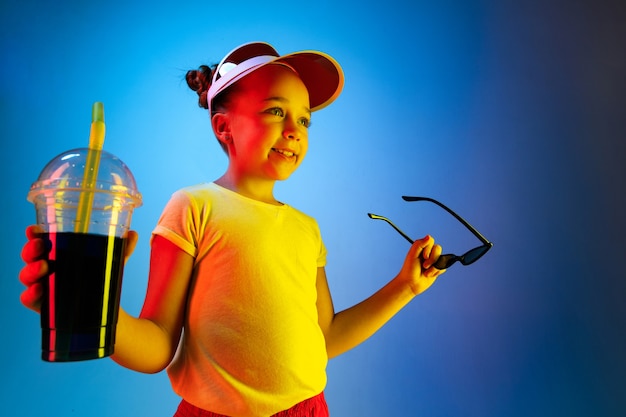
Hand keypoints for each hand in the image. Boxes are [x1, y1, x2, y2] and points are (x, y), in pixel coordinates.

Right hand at [18, 225, 138, 312]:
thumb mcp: (112, 262)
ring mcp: (44, 287)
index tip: (33, 230)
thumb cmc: (99, 279)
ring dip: (30, 270)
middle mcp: (46, 268)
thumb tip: (133, 234)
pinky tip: (37, 290)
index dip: (34, 235)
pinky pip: (29, 300)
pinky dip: (30, 294)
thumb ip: (123, 248)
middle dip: (31, 250)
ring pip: (27, 277)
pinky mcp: (43, 305)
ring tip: (43, 267)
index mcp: (58, 254)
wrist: (101, 311)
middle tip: (40, 247)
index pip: (40, 241)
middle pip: (30, 256)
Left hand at [398, 235, 444, 295]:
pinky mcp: (437, 268)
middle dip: (432, 259)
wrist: (411, 284)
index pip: (431, 241)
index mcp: (421, 247)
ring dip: (434, 267)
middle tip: (424, 266)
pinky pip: (443, 267)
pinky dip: (436, 272)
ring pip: (442, 258)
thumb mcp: (412, 255)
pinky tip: (429, 275)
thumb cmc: (409, 269)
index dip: (429, 249)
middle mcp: (428, 252)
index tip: (423, 256)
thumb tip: (429, 236)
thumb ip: (419, 244)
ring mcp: (433, 260)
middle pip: (438, 249)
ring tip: (426, 272)